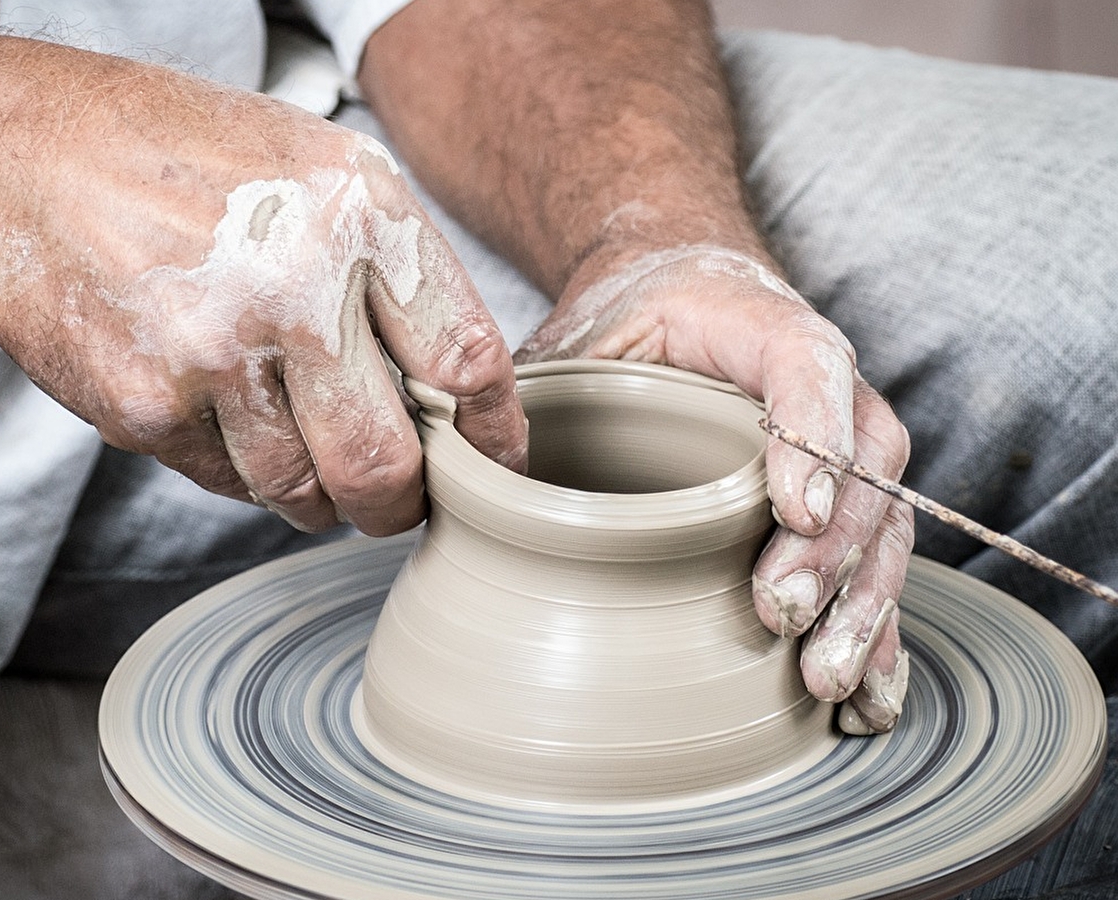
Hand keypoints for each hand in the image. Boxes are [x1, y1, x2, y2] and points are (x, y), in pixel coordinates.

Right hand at [0, 39, 526, 535]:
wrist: (23, 163)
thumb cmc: (183, 161)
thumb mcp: (317, 168)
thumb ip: (396, 269)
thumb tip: (460, 390)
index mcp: (359, 214)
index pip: (467, 361)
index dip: (492, 437)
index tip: (492, 468)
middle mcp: (297, 285)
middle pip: (390, 463)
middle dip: (401, 504)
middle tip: (395, 499)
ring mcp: (217, 352)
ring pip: (304, 491)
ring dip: (315, 494)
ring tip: (295, 447)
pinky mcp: (150, 406)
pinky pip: (227, 482)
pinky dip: (236, 467)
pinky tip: (216, 408)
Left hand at [515, 244, 912, 733]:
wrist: (674, 296)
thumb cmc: (622, 323)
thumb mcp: (572, 338)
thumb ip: (532, 391)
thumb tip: (473, 477)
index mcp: (757, 324)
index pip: (807, 363)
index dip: (811, 433)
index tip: (789, 509)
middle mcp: (823, 383)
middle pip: (863, 460)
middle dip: (831, 547)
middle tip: (780, 614)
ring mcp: (842, 445)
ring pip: (883, 520)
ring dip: (861, 605)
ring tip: (824, 679)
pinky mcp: (838, 503)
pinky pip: (875, 564)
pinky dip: (877, 632)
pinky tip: (867, 697)